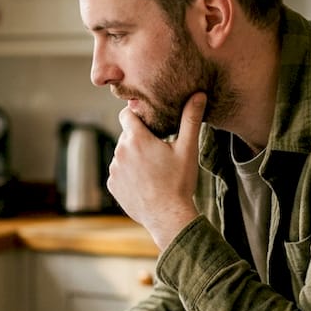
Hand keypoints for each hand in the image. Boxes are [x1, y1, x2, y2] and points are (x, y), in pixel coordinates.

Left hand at [108, 92, 204, 248]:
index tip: (149, 121)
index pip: (126, 113)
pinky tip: (146, 182)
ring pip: (123, 154)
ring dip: (134, 157)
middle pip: (127, 135)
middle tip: (158, 150)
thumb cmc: (179, 182)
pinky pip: (119, 172)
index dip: (137, 115)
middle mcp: (120, 151)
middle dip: (139, 139)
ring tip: (153, 170)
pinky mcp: (112, 185)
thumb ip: (190, 119)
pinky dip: (129, 174)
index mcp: (136, 138)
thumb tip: (198, 94)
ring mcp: (114, 169)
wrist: (168, 216)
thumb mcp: (188, 149)